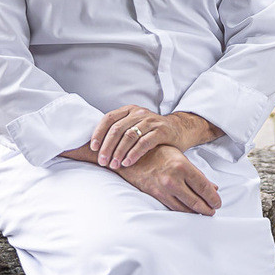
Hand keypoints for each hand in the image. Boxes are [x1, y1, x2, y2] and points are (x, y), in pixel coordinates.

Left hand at [91, 106, 223, 169]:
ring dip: (119, 152)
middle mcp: (139, 113)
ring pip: (129, 136)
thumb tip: (97, 146)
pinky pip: (144, 142)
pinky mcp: (162, 131)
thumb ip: (120, 131)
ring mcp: (151, 121)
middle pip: (117, 129)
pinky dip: (134, 153)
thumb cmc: (153, 132)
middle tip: (102, 162)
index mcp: (129, 110)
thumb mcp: (136, 126)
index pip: (109, 118)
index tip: (93, 148)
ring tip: (114, 165)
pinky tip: (128, 162)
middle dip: (107, 147)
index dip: (99, 133)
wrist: (180, 129)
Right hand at [116, 145, 220, 215]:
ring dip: (196, 212)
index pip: (203, 187)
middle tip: (213, 211)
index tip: (218, 203)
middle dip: (207, 208)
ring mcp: (164, 188)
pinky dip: (183, 212)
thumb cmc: (159, 153)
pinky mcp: (155, 195)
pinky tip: (189, 212)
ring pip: (185, 207)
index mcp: (183, 166)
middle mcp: (174, 179)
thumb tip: (213, 188)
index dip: (213, 198)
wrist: (133, 155)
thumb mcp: (180, 158)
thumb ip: (197, 174)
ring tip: (204, 213)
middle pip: (196, 200)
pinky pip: (172, 208)